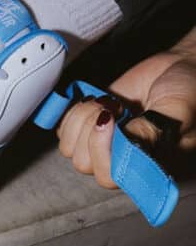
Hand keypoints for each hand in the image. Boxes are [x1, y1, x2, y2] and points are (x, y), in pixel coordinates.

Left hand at [57, 26, 195, 188]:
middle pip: (83, 163)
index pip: (108, 177)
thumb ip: (154, 129)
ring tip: (108, 104)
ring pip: (69, 147)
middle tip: (114, 109)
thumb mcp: (178, 109)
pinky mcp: (86, 125)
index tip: (111, 120)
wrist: (179, 68)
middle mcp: (121, 159)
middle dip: (91, 131)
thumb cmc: (188, 92)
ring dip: (82, 119)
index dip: (102, 151)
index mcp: (146, 165)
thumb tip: (127, 143)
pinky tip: (95, 101)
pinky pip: (62, 129)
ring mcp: (101, 143)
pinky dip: (71, 112)